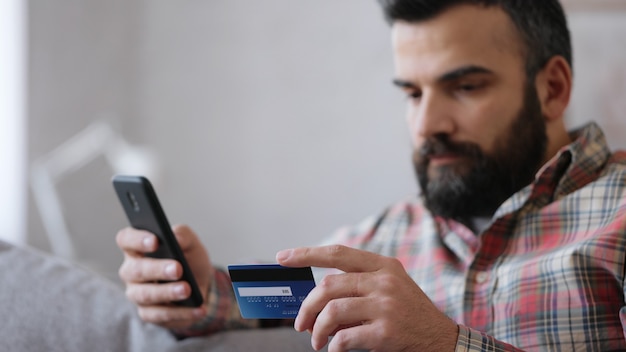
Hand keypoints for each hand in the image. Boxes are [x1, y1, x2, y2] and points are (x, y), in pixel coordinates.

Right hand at [116, 224, 212, 328]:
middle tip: (178, 269)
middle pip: (135, 270)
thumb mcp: (191, 243)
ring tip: (187, 289)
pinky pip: (159, 315)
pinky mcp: (148, 313)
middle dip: (157, 269)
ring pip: (145, 295)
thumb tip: (177, 238)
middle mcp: (131, 271)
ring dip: (167, 292)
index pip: (126, 239)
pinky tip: (198, 309)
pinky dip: (181, 312)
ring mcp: (137, 293)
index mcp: (137, 248)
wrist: (200, 284)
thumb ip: (184, 235)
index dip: (137, 239)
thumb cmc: (188, 258)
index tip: (155, 241)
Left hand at [276, 245, 457, 351]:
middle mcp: (384, 281)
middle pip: (328, 285)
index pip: (338, 253)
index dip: (307, 254)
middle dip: (307, 306)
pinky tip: (335, 349)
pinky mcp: (386, 331)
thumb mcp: (387, 289)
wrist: (441, 340)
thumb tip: (312, 300)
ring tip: (317, 341)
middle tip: (300, 323)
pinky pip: (344, 337)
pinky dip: (333, 346)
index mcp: (383, 265)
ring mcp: (386, 305)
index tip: (282, 257)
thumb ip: (356, 286)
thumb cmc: (407, 313)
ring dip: (317, 329)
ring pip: (332, 311)